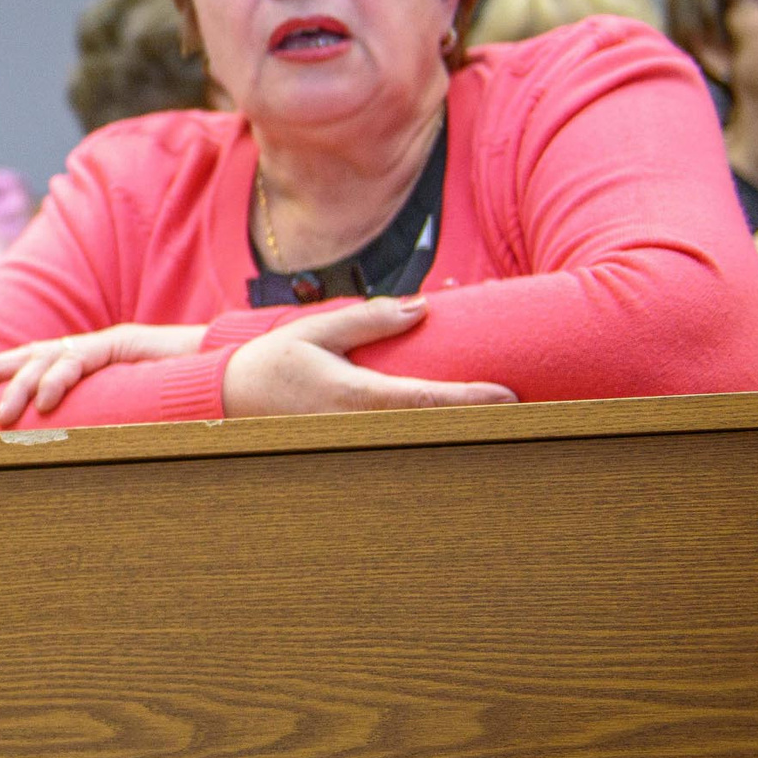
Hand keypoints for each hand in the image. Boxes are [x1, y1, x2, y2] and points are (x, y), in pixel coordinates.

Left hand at [0, 324, 205, 425]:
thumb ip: (97, 426)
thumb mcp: (124, 414)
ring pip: (48, 356)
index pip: (31, 362)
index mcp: (83, 361)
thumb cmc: (176, 400)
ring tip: (4, 416)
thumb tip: (67, 463)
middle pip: (27, 352)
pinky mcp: (124, 344)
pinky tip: (45, 404)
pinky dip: (59, 380)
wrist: (225, 369)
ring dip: (21, 385)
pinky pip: (82, 359)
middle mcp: (88, 347)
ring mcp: (104, 343)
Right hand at [222, 296, 515, 416]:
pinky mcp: (352, 450)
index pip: (427, 401)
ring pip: (421, 443)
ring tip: (501, 418)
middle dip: (479, 422)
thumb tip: (424, 307)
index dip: (473, 401)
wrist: (228, 402)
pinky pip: (400, 444)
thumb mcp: (316, 330)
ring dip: (459, 431)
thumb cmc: (272, 362)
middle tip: (529, 409)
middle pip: (435, 430)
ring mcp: (357, 445)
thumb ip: (371, 320)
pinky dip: (431, 435)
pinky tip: (454, 428)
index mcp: (356, 396)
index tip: (510, 395)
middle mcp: (362, 428)